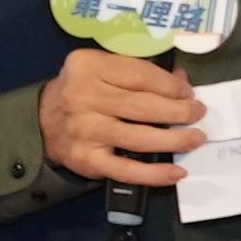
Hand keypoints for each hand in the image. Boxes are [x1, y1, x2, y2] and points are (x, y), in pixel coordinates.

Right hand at [39, 47, 202, 187]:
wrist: (42, 122)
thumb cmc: (85, 90)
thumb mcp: (105, 69)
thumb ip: (140, 71)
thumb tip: (182, 81)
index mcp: (89, 66)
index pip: (141, 76)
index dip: (172, 86)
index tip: (189, 93)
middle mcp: (83, 97)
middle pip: (143, 107)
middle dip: (180, 112)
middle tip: (198, 114)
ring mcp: (84, 131)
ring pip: (139, 138)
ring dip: (175, 140)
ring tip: (196, 139)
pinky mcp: (86, 160)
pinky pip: (126, 170)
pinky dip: (154, 174)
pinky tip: (176, 173)